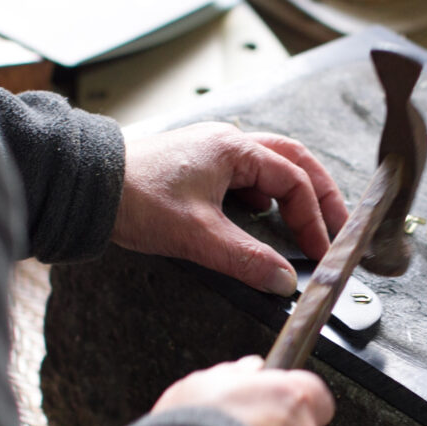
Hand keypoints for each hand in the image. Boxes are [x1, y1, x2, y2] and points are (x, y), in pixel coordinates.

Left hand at [114, 122, 347, 295]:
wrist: (87, 187)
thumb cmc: (134, 197)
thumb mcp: (197, 235)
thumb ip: (245, 259)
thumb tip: (283, 281)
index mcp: (234, 149)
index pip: (294, 180)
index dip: (315, 218)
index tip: (323, 250)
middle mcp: (227, 144)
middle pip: (293, 162)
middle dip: (319, 196)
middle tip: (339, 227)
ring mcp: (212, 154)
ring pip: (269, 168)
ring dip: (292, 195)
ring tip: (307, 226)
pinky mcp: (197, 170)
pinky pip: (245, 179)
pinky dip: (263, 199)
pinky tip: (261, 223)